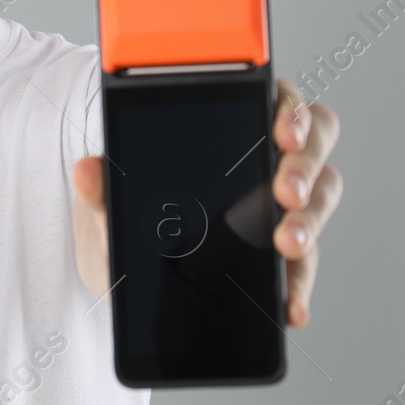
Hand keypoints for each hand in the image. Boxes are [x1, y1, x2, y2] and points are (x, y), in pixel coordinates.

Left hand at [70, 80, 341, 326]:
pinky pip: (305, 264)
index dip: (290, 110)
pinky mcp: (283, 255)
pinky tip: (292, 305)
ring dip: (310, 223)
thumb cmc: (125, 218)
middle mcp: (265, 158)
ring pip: (319, 199)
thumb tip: (85, 170)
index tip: (281, 132)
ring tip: (287, 247)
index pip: (277, 99)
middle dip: (305, 167)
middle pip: (312, 144)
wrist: (124, 277)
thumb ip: (101, 188)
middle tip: (286, 194)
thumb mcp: (107, 204)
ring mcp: (280, 206)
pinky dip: (301, 284)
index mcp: (229, 124)